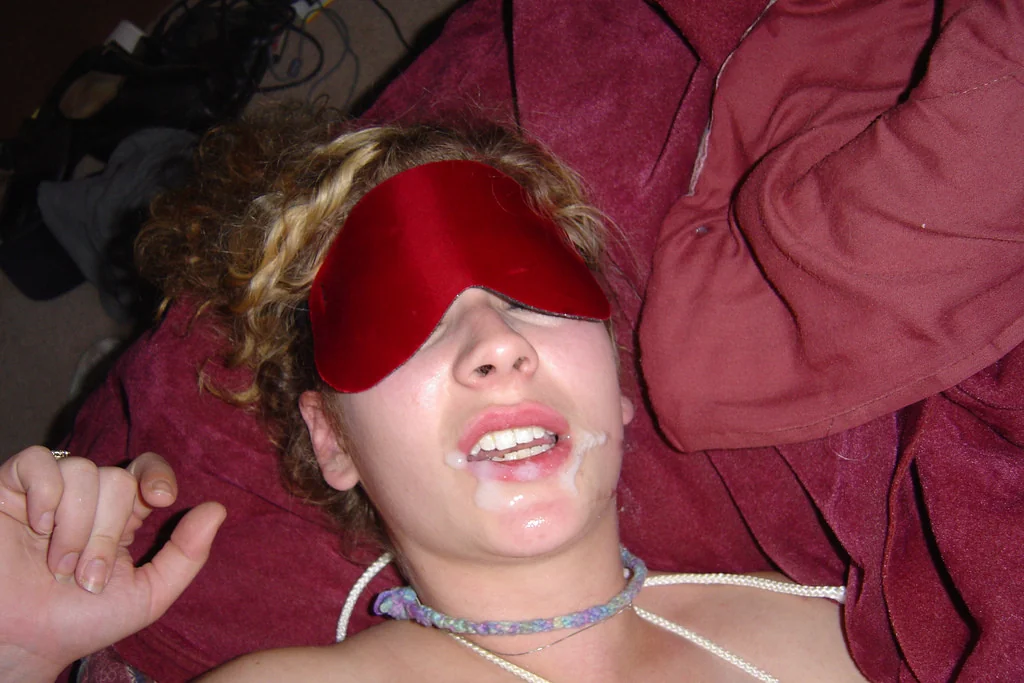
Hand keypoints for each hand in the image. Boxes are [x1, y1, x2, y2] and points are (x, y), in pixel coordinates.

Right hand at [0, 446, 225, 681]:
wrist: (20, 643)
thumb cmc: (78, 622)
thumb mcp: (147, 595)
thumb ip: (186, 555)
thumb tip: (218, 509)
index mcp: (121, 518)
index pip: (146, 471)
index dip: (156, 475)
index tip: (160, 498)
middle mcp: (87, 500)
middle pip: (117, 479)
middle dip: (105, 531)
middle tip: (84, 576)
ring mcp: (48, 492)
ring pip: (82, 470)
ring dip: (75, 526)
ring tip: (57, 566)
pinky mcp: (9, 489)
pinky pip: (37, 461)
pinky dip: (45, 492)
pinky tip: (37, 525)